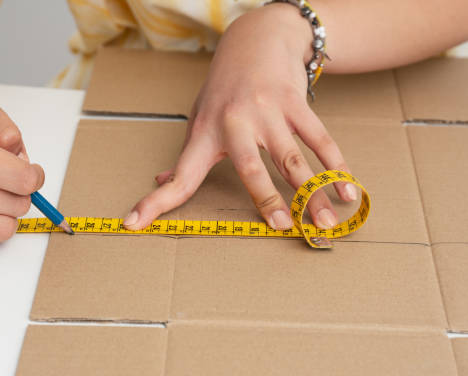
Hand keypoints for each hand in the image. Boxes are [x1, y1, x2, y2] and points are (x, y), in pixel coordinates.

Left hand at [123, 4, 356, 230]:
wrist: (256, 39)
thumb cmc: (224, 88)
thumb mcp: (198, 117)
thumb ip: (186, 154)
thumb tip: (161, 180)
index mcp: (205, 135)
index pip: (179, 176)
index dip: (156, 201)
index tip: (133, 223)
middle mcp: (234, 123)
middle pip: (251, 168)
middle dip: (268, 200)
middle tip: (283, 228)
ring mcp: (267, 112)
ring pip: (292, 158)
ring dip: (313, 192)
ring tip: (327, 221)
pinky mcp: (294, 102)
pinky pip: (319, 138)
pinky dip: (336, 166)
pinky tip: (349, 189)